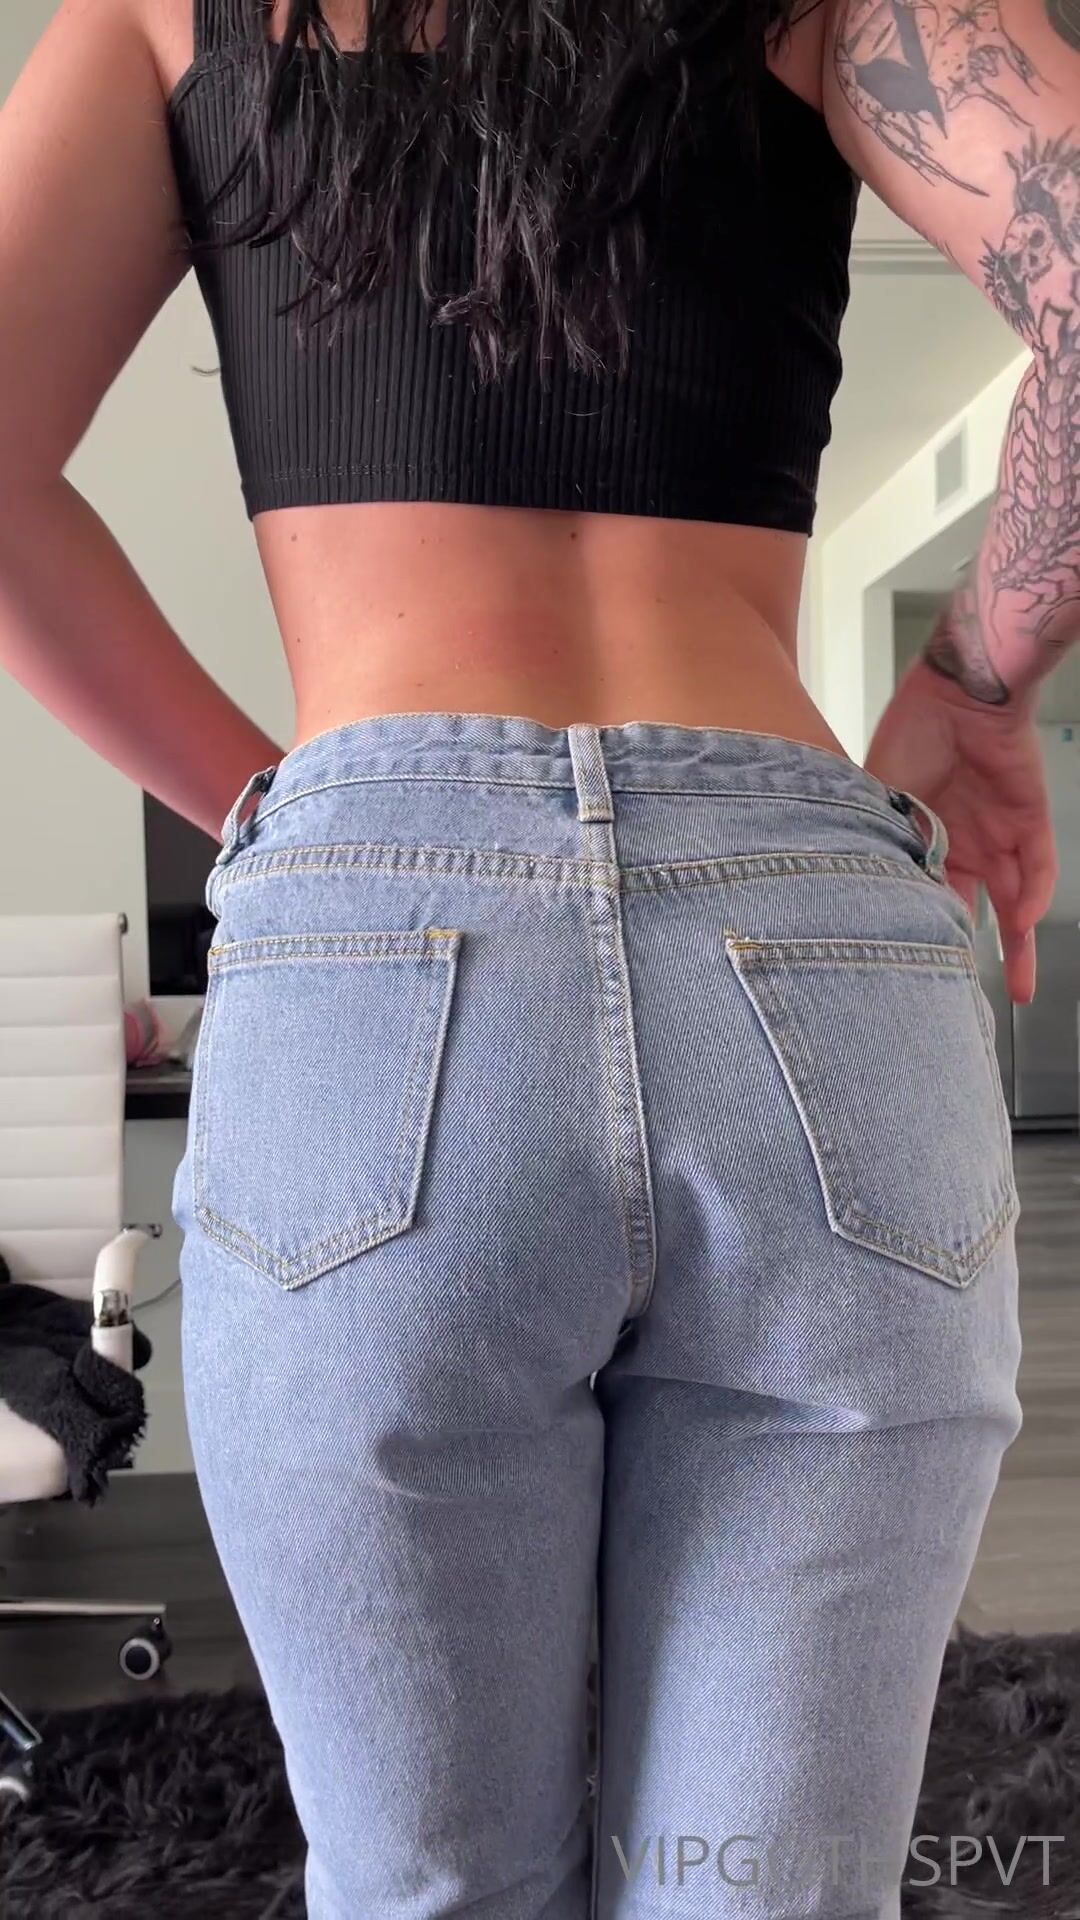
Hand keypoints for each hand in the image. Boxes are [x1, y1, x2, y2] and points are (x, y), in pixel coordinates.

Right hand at [864, 658, 1057, 1004]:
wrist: (956, 686)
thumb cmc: (913, 731)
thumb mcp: (876, 799)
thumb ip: (877, 844)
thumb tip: (861, 894)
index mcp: (925, 840)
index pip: (926, 900)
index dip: (922, 936)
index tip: (913, 975)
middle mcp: (964, 843)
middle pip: (974, 914)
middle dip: (974, 958)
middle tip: (969, 1003)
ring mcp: (999, 833)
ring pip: (1014, 902)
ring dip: (1020, 946)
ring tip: (1021, 989)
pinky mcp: (1029, 817)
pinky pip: (1036, 867)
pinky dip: (1033, 895)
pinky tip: (1023, 921)